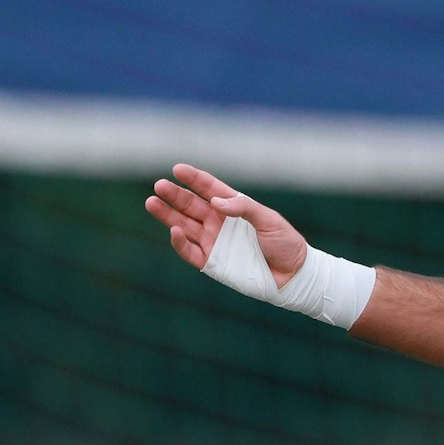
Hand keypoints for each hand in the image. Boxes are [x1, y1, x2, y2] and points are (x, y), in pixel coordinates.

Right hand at [146, 164, 307, 284]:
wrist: (292, 275)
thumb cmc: (284, 242)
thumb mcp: (267, 219)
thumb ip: (242, 207)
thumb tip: (216, 203)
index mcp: (232, 206)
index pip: (208, 188)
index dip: (192, 178)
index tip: (177, 169)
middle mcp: (218, 222)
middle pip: (190, 205)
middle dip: (174, 195)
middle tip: (159, 186)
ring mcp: (213, 242)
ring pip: (184, 225)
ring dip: (168, 215)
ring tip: (152, 203)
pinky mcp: (211, 262)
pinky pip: (189, 251)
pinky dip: (179, 242)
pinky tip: (173, 230)